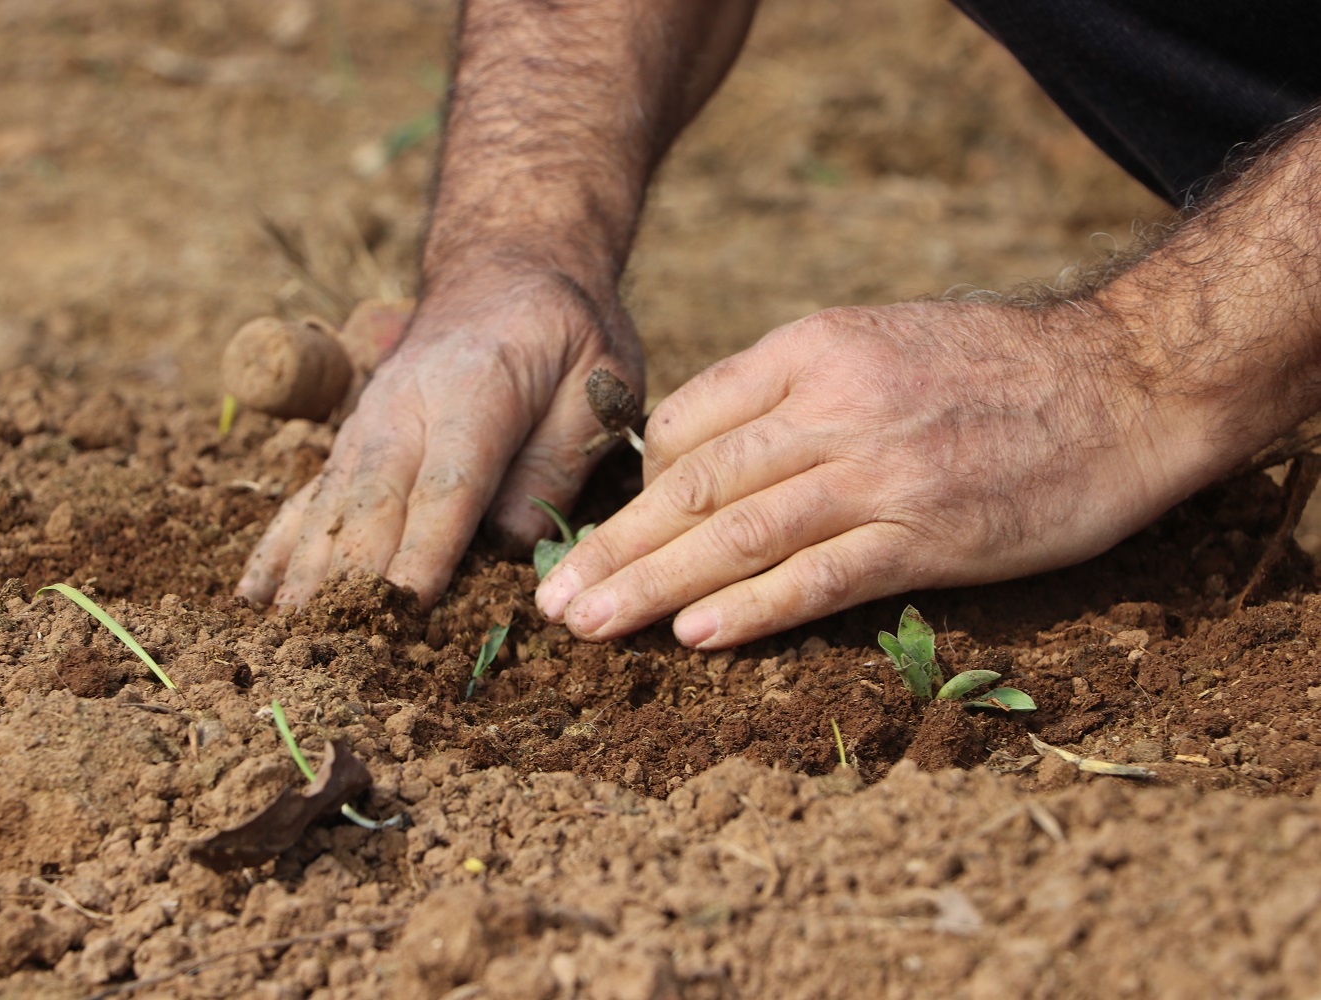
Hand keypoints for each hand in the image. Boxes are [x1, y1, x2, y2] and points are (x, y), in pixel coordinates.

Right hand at [237, 270, 641, 608]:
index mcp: (478, 391)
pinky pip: (310, 497)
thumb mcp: (599, 378)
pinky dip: (280, 547)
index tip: (403, 608)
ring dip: (307, 575)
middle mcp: (406, 409)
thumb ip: (560, 459)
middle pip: (373, 504)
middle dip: (353, 582)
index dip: (424, 549)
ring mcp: (369, 423)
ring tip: (284, 640)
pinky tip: (253, 598)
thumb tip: (508, 545)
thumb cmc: (565, 328)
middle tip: (337, 651)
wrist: (506, 262)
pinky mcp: (354, 438)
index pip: (447, 485)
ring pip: (331, 507)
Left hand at [536, 299, 1228, 647]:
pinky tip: (694, 637)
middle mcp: (834, 405)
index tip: (615, 531)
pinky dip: (751, 609)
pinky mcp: (928, 534)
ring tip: (592, 627)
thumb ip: (796, 387)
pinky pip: (819, 578)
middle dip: (615, 548)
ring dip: (655, 587)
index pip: (690, 420)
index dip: (640, 484)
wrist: (1122, 381)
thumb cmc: (993, 366)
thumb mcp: (879, 340)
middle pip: (695, 485)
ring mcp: (881, 471)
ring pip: (739, 535)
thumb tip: (710, 449)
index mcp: (813, 347)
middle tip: (553, 602)